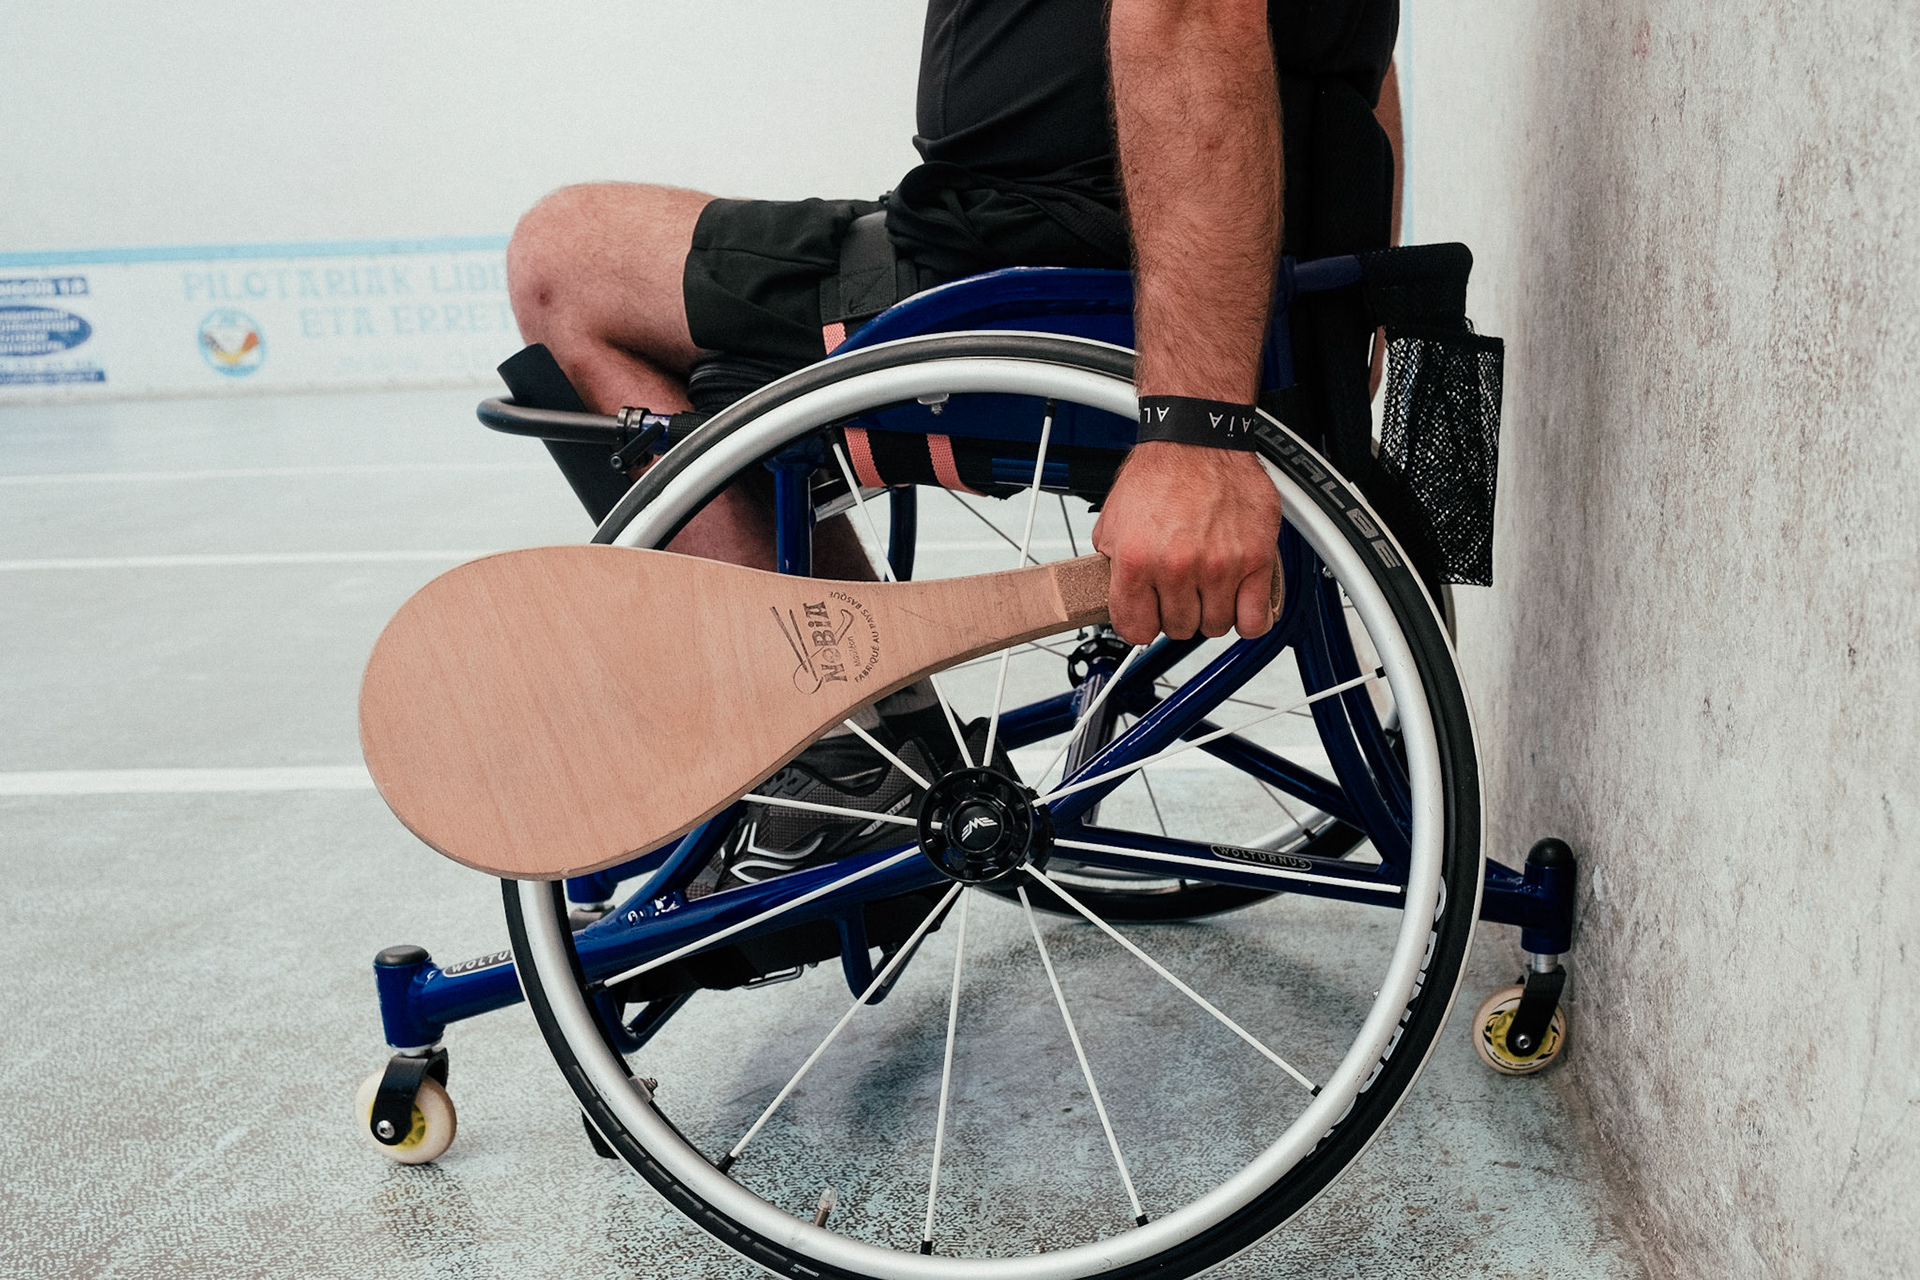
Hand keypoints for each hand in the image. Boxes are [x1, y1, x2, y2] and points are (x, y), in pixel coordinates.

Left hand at [1091, 440, 1282, 645]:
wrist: (1197, 439)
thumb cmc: (1160, 473)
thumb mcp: (1113, 521)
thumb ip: (1113, 565)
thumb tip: (1115, 595)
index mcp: (1137, 560)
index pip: (1135, 629)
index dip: (1139, 624)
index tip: (1147, 616)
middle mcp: (1178, 567)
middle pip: (1178, 629)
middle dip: (1176, 613)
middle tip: (1178, 591)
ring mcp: (1219, 566)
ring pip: (1215, 625)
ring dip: (1210, 612)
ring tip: (1207, 589)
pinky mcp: (1255, 559)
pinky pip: (1256, 618)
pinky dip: (1249, 618)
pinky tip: (1238, 602)